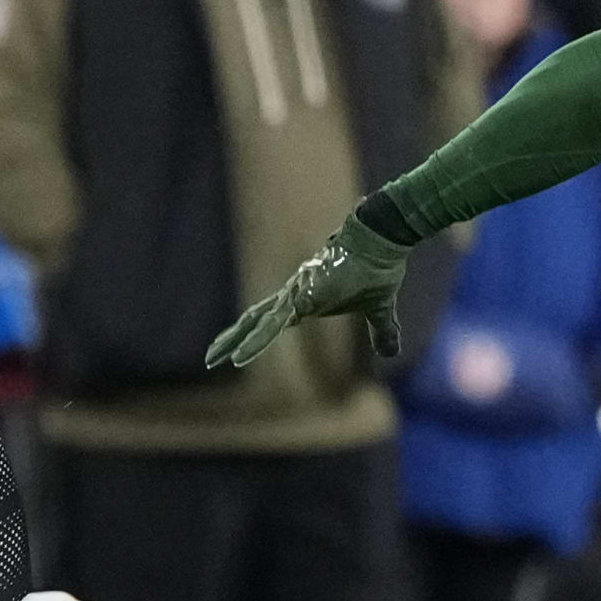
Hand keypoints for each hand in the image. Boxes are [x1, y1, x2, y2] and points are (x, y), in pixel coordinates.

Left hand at [206, 209, 411, 368]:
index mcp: (307, 299)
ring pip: (257, 323)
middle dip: (232, 338)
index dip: (254, 334)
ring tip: (211, 359)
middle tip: (209, 358)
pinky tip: (240, 359)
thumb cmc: (378, 268)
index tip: (238, 350)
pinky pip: (271, 325)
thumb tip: (391, 353)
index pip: (272, 320)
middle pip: (255, 319)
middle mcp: (295, 295)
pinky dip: (255, 342)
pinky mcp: (301, 298)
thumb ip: (382, 331)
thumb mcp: (379, 309)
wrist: (380, 241)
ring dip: (234, 342)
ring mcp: (295, 295)